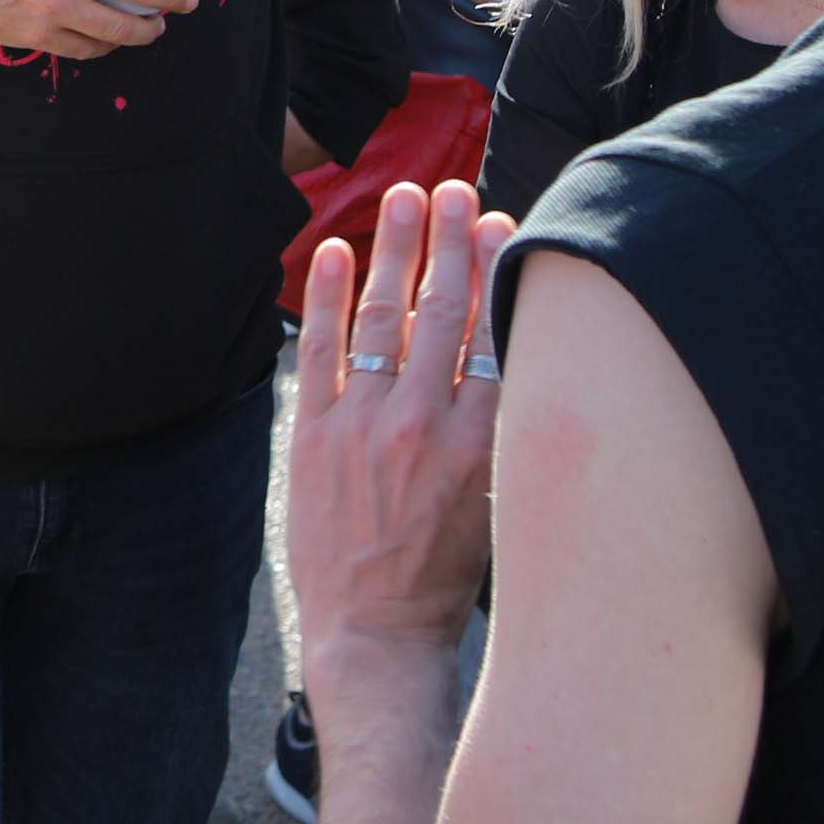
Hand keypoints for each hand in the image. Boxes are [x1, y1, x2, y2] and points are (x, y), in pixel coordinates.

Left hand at [284, 180, 513, 658]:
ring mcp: (365, 425)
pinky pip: (322, 349)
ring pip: (385, 318)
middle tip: (457, 190)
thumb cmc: (444, 575)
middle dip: (452, 243)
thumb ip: (500, 430)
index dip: (497, 273)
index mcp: (480, 442)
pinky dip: (326, 295)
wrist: (376, 634)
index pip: (492, 336)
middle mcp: (424, 424)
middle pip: (443, 312)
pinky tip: (336, 251)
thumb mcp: (497, 502)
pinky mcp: (314, 434)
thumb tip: (509, 357)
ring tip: (409, 199)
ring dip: (398, 250)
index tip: (503, 224)